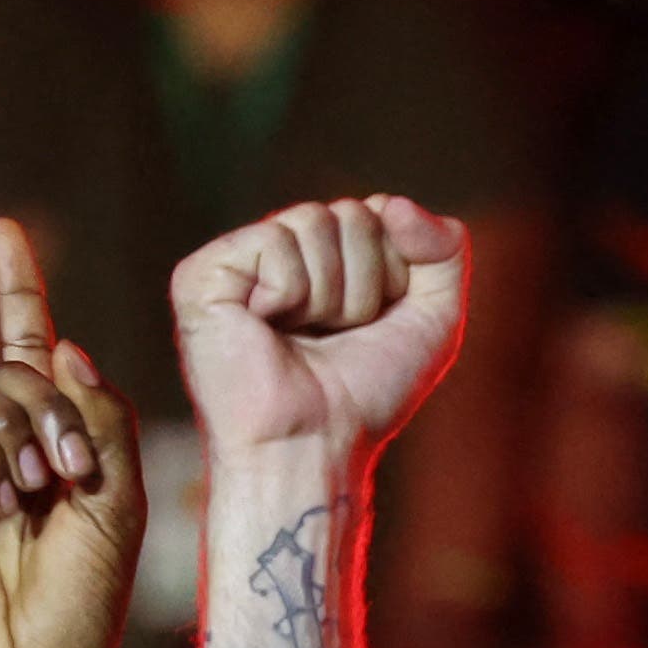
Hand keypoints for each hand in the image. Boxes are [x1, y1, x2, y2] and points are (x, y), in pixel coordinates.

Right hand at [0, 219, 145, 647]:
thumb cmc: (86, 597)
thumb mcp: (121, 501)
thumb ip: (103, 420)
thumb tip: (62, 350)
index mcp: (59, 437)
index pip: (31, 345)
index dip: (16, 286)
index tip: (4, 229)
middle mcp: (7, 439)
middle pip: (15, 366)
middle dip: (51, 405)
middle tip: (73, 472)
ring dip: (16, 429)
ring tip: (37, 493)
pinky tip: (2, 504)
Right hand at [173, 193, 469, 456]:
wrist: (316, 445)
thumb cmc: (368, 394)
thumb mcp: (434, 320)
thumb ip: (444, 251)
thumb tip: (394, 202)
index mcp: (327, 259)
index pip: (379, 215)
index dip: (394, 274)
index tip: (373, 325)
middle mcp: (282, 253)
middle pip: (350, 213)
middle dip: (363, 285)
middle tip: (335, 335)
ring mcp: (240, 260)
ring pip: (313, 221)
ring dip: (329, 295)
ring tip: (302, 336)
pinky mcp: (203, 273)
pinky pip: (274, 242)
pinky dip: (288, 294)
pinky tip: (266, 327)